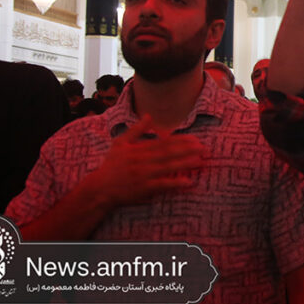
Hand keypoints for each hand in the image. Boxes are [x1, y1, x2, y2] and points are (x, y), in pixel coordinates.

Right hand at [83, 115, 201, 207]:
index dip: (180, 140)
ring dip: (185, 164)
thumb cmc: (111, 165)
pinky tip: (189, 182)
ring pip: (168, 167)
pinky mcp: (144, 188)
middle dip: (187, 150)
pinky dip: (175, 183)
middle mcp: (143, 160)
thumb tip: (149, 116)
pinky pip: (162, 185)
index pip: (164, 143)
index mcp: (139, 149)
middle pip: (169, 153)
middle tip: (204, 148)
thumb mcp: (120, 143)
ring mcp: (144, 174)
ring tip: (200, 161)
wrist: (99, 188)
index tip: (195, 139)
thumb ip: (136, 130)